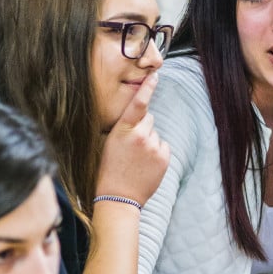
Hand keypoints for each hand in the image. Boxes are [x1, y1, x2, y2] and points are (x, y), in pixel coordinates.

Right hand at [96, 72, 169, 206]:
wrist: (118, 197)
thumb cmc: (109, 170)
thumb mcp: (109, 143)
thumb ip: (124, 128)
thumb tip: (140, 118)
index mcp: (123, 130)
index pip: (138, 104)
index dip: (147, 88)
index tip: (155, 76)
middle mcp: (140, 135)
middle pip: (148, 119)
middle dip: (142, 128)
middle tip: (130, 147)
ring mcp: (153, 146)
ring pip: (155, 134)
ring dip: (149, 142)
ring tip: (136, 159)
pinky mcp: (164, 157)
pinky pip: (163, 146)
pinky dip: (157, 153)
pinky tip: (145, 164)